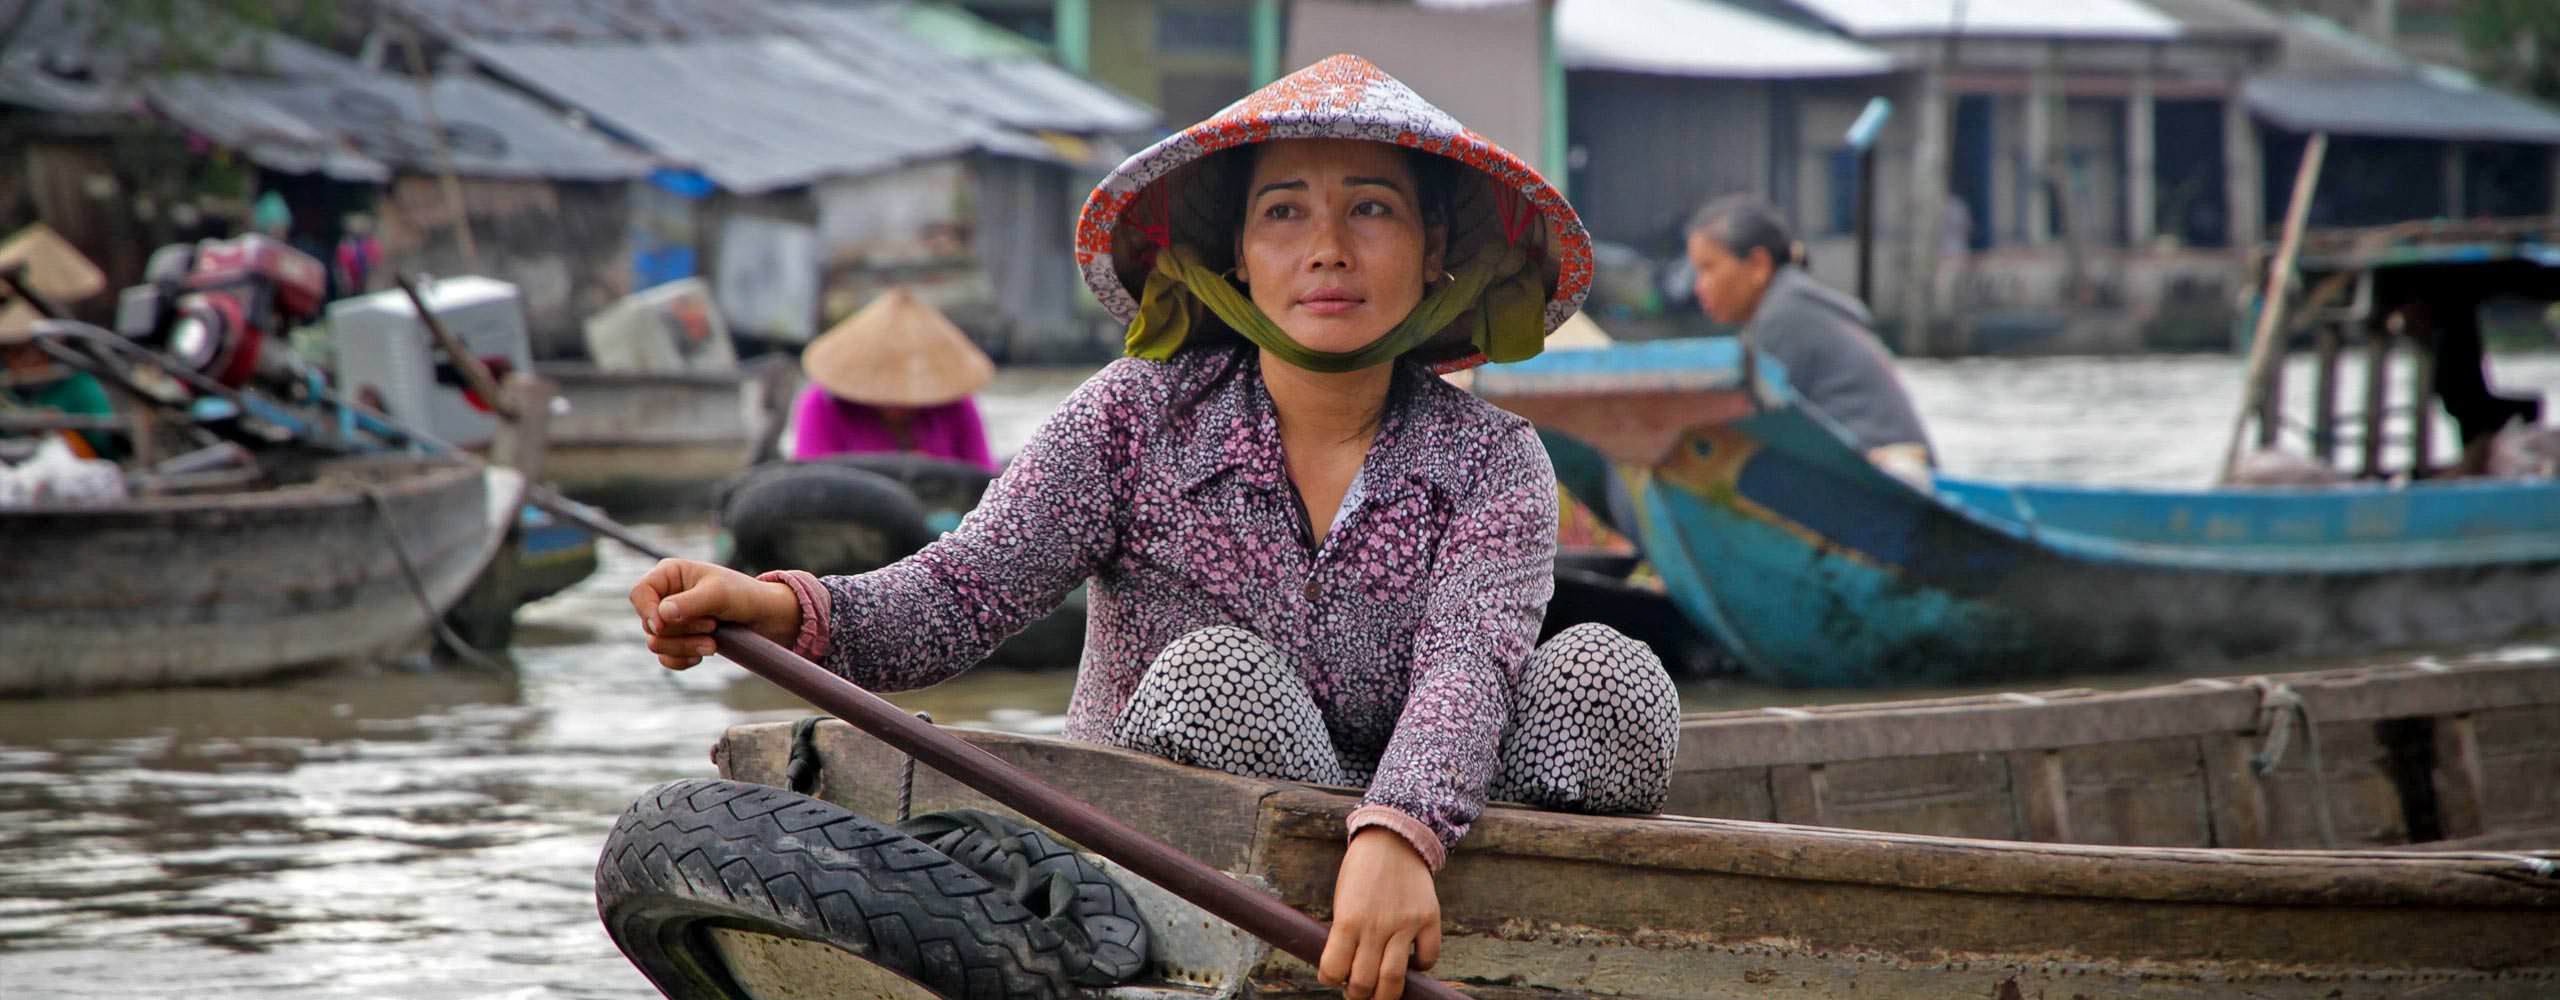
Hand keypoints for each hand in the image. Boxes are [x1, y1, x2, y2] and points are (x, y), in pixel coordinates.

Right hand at [627, 558, 802, 668]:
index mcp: (670, 575)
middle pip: (649, 624)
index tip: (662, 625)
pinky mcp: (679, 641)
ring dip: (685, 646)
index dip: (646, 611)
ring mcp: (671, 621)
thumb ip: (690, 603)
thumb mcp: (719, 594)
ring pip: (657, 644)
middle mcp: (666, 596)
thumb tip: (661, 616)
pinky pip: (666, 658)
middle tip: (712, 625)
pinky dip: (683, 660)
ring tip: (713, 642)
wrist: (765, 618)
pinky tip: (704, 654)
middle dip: (681, 631)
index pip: (640, 593)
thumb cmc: (743, 596)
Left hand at [1318, 827, 1440, 999]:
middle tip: (1358, 992)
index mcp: (1347, 919)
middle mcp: (1376, 925)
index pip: (1333, 969)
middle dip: (1357, 994)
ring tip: (1381, 993)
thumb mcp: (1342, 900)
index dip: (1330, 980)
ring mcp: (1405, 923)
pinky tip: (1410, 962)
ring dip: (1385, 994)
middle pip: (1365, 982)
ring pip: (1394, 979)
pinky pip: (1428, 958)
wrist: (1393, 839)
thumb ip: (1344, 934)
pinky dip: (1419, 967)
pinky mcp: (1429, 919)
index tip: (1333, 977)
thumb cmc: (1361, 872)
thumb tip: (1345, 969)